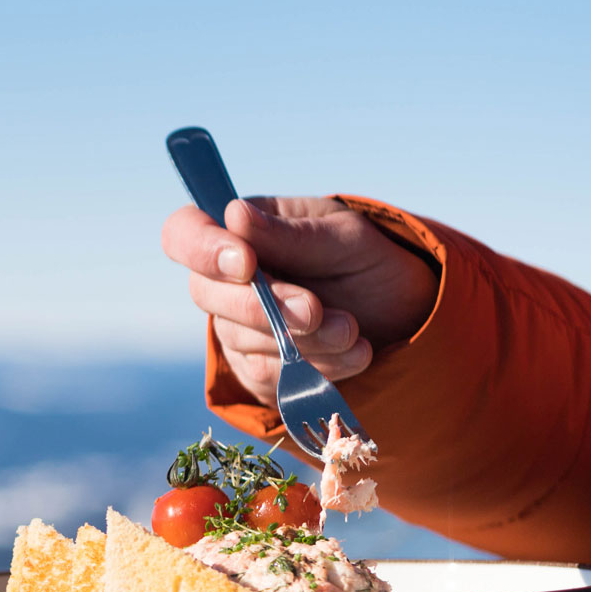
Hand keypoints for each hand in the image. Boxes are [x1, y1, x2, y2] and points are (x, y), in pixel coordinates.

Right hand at [162, 197, 438, 405]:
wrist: (406, 315)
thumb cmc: (371, 262)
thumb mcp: (346, 238)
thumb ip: (293, 235)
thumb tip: (234, 214)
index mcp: (240, 231)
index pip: (184, 233)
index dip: (202, 249)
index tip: (247, 263)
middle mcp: (226, 280)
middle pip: (205, 294)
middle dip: (263, 307)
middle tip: (315, 310)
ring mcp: (236, 327)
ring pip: (242, 339)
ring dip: (302, 341)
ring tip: (353, 332)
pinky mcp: (256, 369)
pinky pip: (268, 376)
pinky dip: (315, 369)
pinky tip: (354, 354)